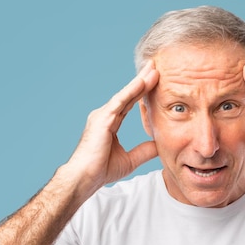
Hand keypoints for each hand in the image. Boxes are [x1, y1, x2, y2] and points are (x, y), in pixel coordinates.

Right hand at [65, 61, 159, 195]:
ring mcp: (102, 116)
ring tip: (153, 69)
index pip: (129, 104)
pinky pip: (120, 101)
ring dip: (140, 81)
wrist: (85, 178)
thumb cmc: (101, 171)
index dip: (142, 92)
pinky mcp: (102, 119)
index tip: (154, 80)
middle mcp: (105, 116)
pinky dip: (132, 91)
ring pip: (125, 95)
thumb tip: (159, 145)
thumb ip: (144, 150)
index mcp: (109, 124)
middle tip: (155, 66)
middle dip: (142, 80)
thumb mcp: (130, 160)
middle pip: (128, 95)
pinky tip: (143, 81)